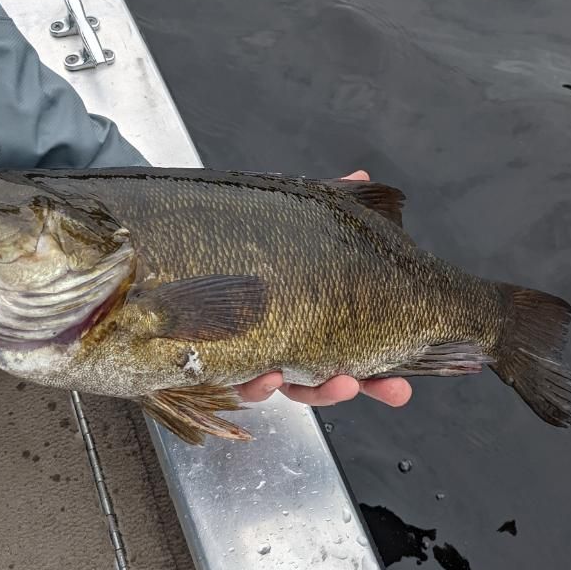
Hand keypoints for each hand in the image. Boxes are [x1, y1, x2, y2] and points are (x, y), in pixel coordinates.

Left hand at [234, 171, 412, 410]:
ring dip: (322, 391)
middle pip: (336, 378)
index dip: (381, 375)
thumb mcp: (289, 225)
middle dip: (370, 388)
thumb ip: (326, 205)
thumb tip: (361, 177)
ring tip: (342, 381)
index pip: (353, 352)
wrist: (167, 260)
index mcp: (313, 321)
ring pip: (295, 389)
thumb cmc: (239, 244)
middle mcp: (289, 346)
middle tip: (396, 392)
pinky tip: (270, 375)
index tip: (404, 388)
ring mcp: (258, 358)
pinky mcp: (223, 367)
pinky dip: (259, 385)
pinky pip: (242, 385)